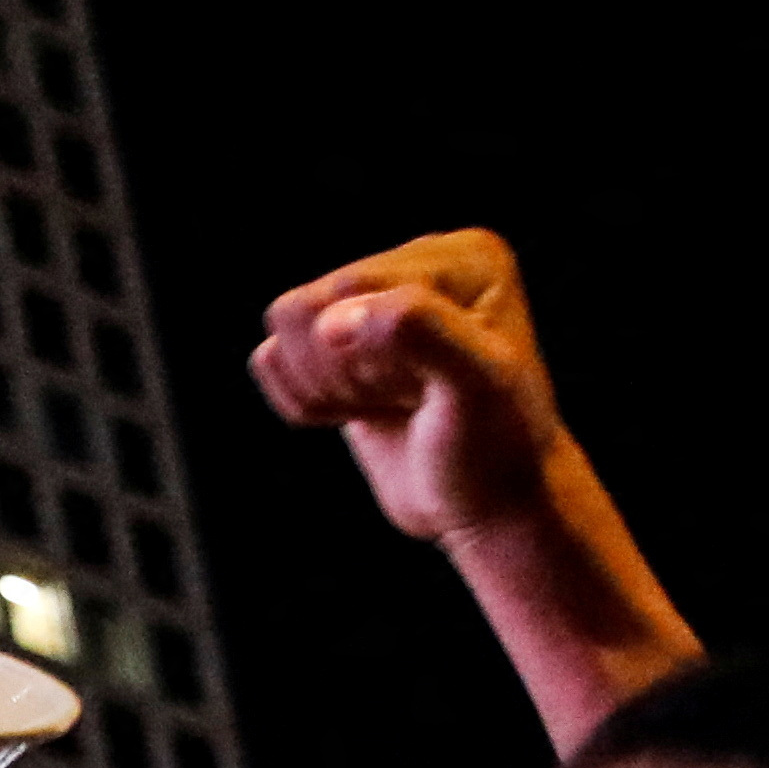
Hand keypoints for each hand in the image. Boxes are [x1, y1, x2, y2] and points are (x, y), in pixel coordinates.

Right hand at [252, 230, 585, 545]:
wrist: (487, 510)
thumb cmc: (495, 451)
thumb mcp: (477, 388)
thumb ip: (416, 332)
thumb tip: (331, 321)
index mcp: (463, 257)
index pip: (355, 287)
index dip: (369, 355)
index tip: (424, 394)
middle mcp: (417, 265)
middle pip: (310, 304)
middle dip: (345, 372)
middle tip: (405, 401)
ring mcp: (374, 303)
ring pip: (285, 327)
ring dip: (324, 387)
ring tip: (386, 406)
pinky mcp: (338, 345)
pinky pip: (272, 358)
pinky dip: (303, 401)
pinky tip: (358, 414)